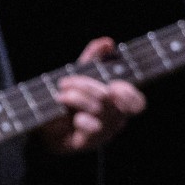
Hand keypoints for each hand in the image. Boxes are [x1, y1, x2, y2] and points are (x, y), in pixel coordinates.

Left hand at [38, 37, 146, 154]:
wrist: (46, 128)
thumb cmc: (68, 102)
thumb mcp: (79, 76)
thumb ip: (93, 58)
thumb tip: (107, 42)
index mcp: (118, 104)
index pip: (138, 102)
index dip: (129, 93)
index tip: (112, 84)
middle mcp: (115, 119)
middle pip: (110, 97)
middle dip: (85, 85)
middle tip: (65, 83)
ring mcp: (105, 132)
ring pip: (99, 109)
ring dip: (76, 98)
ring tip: (61, 95)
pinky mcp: (91, 143)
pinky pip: (93, 127)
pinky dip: (80, 119)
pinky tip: (71, 118)